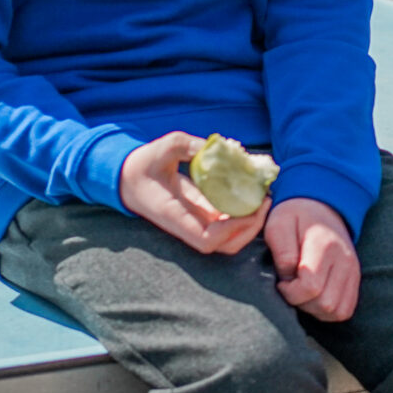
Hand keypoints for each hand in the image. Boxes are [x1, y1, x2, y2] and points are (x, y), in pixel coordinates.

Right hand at [118, 132, 269, 255]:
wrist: (127, 179)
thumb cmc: (144, 164)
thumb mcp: (165, 146)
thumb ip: (190, 145)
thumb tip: (219, 146)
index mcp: (174, 215)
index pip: (206, 239)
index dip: (232, 229)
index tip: (250, 207)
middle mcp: (186, 226)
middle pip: (223, 246)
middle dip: (249, 229)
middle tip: (265, 201)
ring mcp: (194, 223)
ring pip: (226, 240)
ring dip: (249, 224)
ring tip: (263, 198)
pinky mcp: (199, 217)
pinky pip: (225, 225)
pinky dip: (242, 215)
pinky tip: (251, 194)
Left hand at [266, 197, 360, 321]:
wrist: (321, 207)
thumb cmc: (295, 217)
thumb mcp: (279, 224)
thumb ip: (281, 251)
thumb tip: (288, 277)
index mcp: (325, 245)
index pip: (310, 287)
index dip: (289, 292)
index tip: (281, 281)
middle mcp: (345, 260)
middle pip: (324, 304)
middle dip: (301, 302)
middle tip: (290, 287)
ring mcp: (353, 271)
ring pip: (336, 311)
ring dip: (314, 309)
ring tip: (302, 292)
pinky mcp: (355, 279)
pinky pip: (345, 310)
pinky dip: (328, 311)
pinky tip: (314, 297)